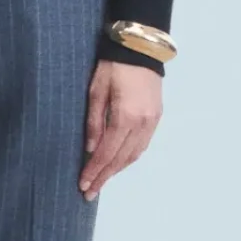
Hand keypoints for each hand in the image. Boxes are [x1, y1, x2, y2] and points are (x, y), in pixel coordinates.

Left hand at [79, 58, 162, 198]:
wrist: (140, 48)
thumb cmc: (113, 66)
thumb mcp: (96, 91)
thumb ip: (94, 122)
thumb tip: (89, 149)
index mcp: (124, 117)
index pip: (106, 152)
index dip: (94, 171)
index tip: (83, 185)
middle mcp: (142, 123)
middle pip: (121, 159)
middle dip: (104, 176)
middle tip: (90, 192)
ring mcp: (152, 121)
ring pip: (134, 155)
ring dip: (117, 170)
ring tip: (102, 180)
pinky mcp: (156, 117)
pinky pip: (142, 145)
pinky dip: (129, 157)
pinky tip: (119, 162)